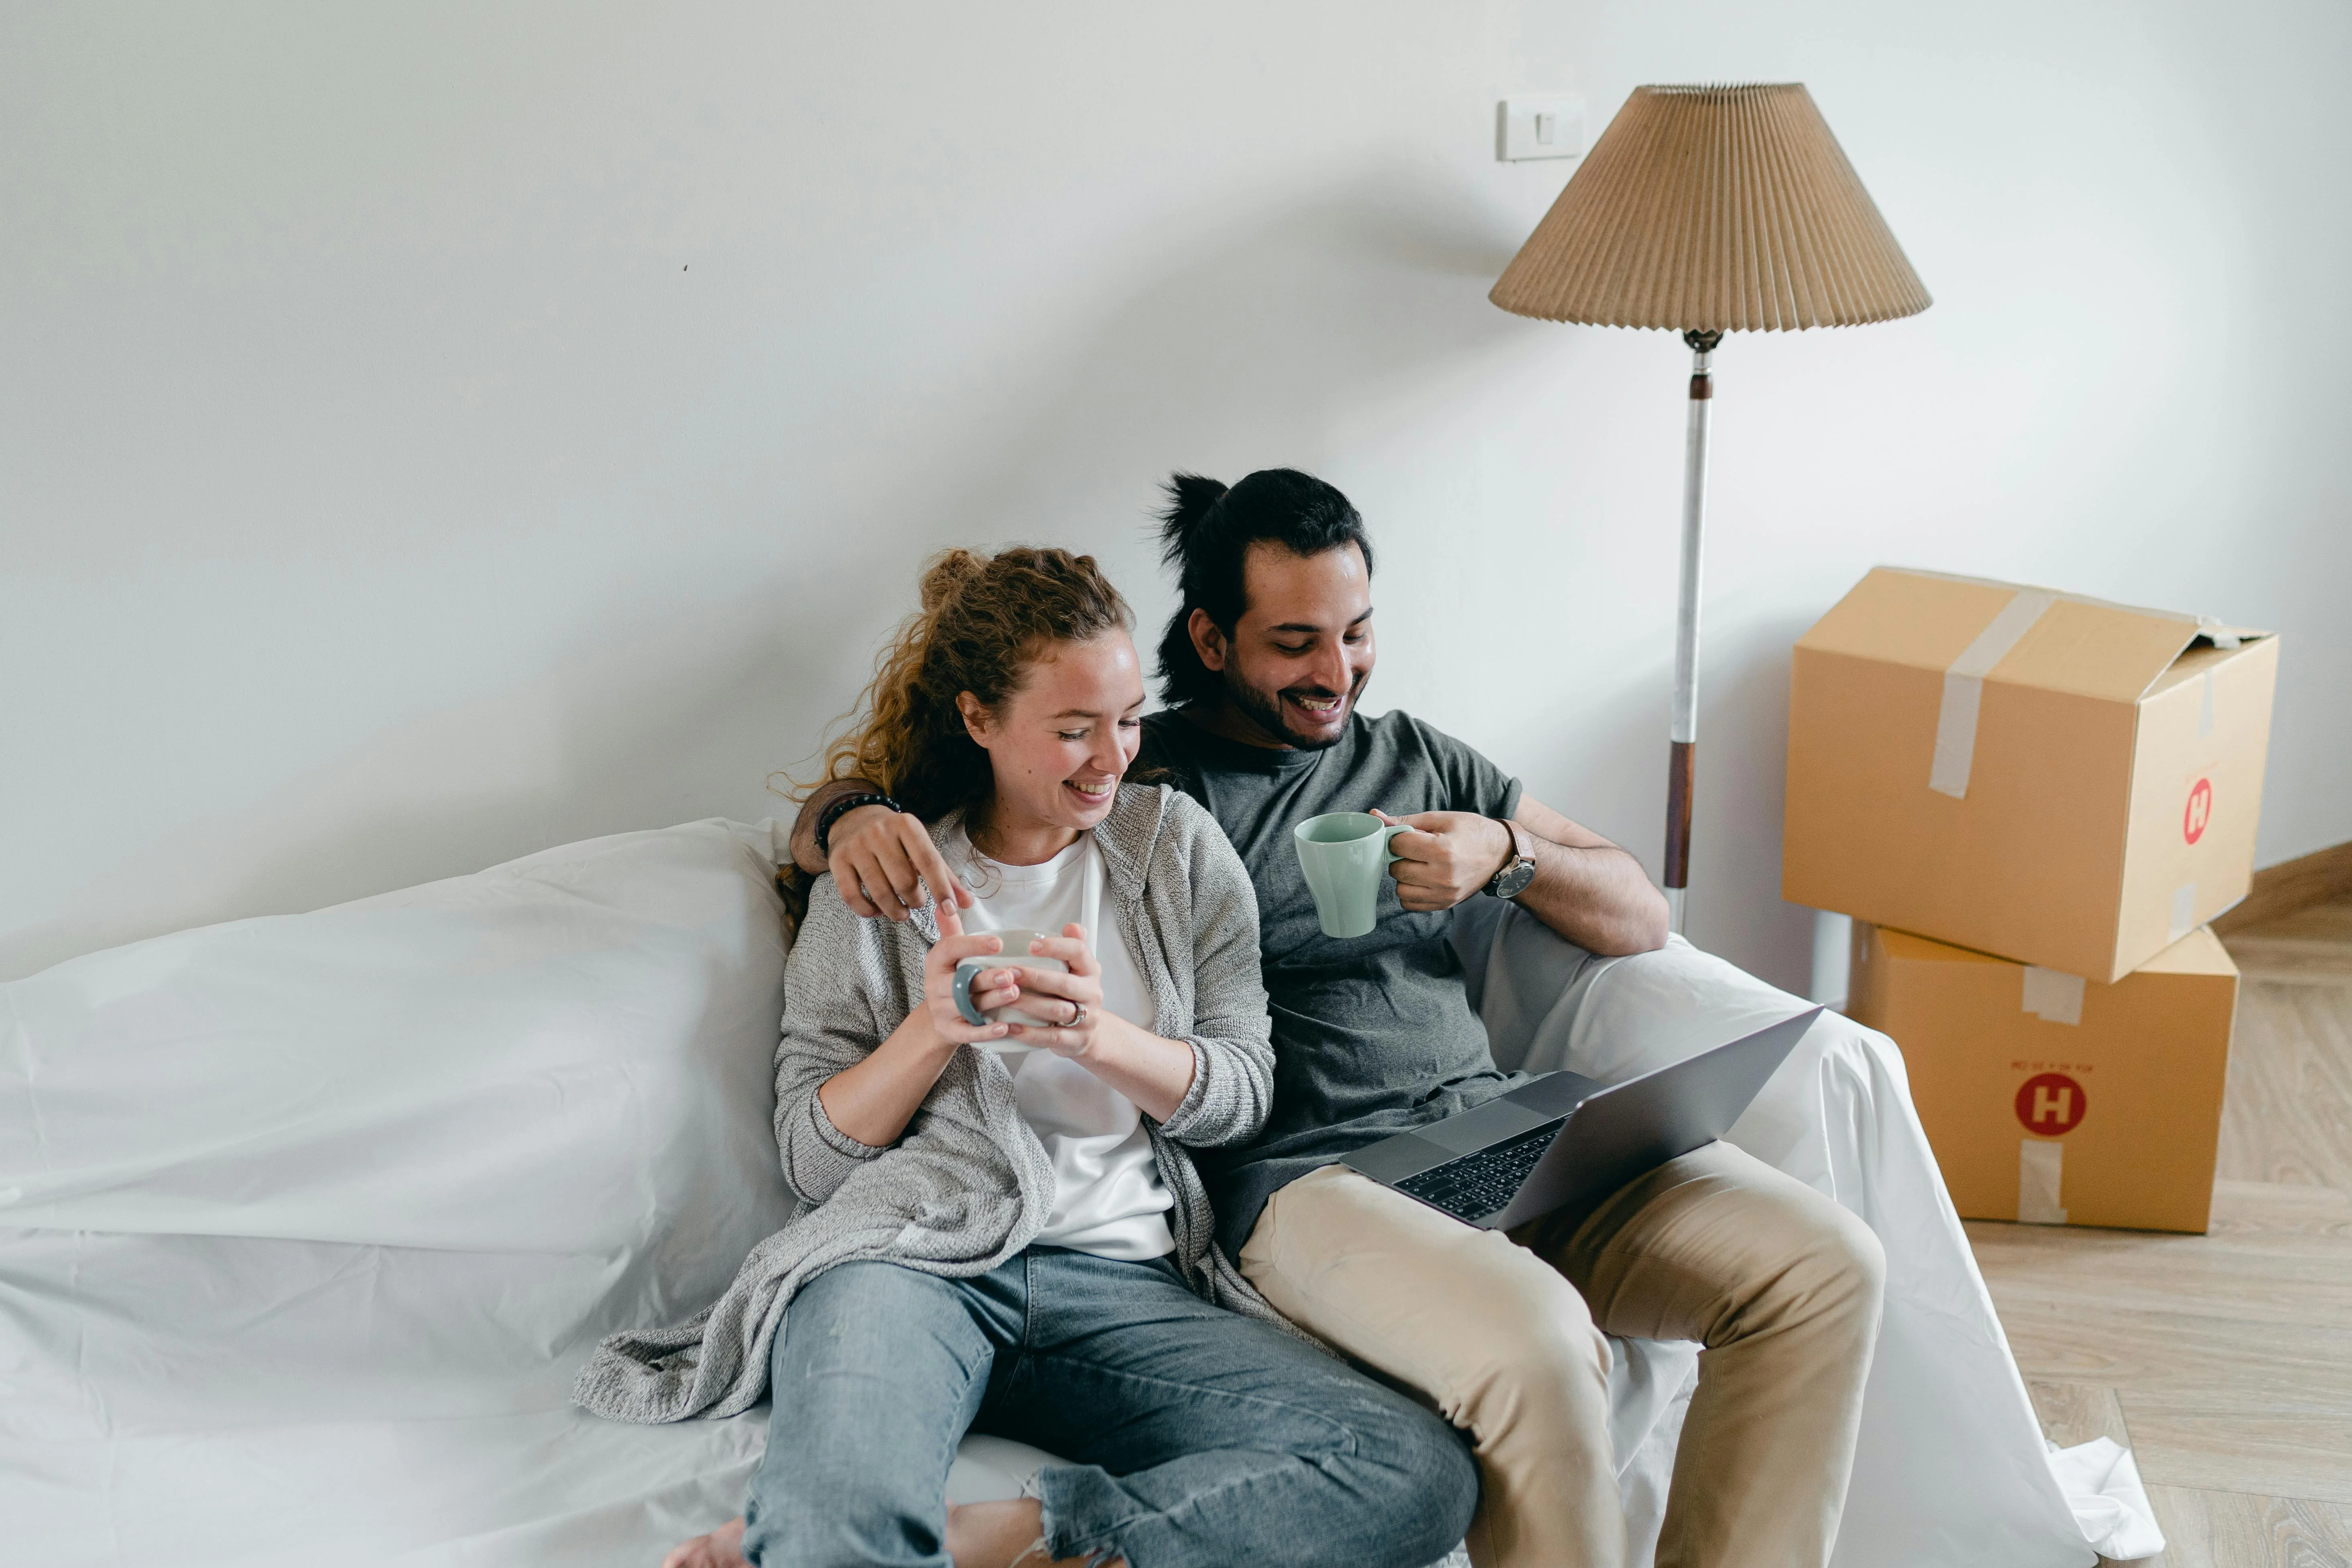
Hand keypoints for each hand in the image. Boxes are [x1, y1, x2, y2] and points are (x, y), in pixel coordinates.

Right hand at [831, 804, 972, 921]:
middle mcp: (879, 832)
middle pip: (904, 882)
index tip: (949, 911)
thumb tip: (967, 903)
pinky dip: (868, 911)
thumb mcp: (921, 846)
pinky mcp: (837, 860)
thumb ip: (945, 875)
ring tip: (901, 911)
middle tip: (917, 903)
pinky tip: (878, 910)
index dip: (941, 890)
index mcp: (907, 825)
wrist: (853, 818)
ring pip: (880, 893)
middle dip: (915, 901)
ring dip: (895, 911)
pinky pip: (853, 897)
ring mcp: (856, 846)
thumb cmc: (895, 838)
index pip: (929, 862)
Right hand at [918, 897, 1020, 1047]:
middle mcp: (935, 985)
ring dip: (992, 1000)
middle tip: (1011, 974)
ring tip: (1015, 993)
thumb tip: (947, 902)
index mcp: (937, 961)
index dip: (974, 945)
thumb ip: (953, 930)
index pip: (951, 948)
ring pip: (967, 1006)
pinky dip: (985, 1031)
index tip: (999, 942)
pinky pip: (967, 1033)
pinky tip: (1005, 1027)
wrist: (940, 1016)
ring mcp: (941, 1010)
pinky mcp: (949, 1031)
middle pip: (961, 981)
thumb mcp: (950, 953)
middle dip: (987, 978)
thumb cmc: (954, 977)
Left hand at [999, 923, 1107, 1058]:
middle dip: (1035, 977)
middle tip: (1010, 973)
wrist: (1090, 1033)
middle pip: (1065, 984)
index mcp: (1090, 970)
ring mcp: (1086, 1019)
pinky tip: (1011, 1027)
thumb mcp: (1077, 969)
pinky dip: (1030, 1033)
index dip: (1056, 946)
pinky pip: (1051, 1037)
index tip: (1031, 945)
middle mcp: (1091, 993)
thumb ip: (1072, 947)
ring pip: (1057, 1010)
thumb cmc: (1074, 995)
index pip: (1079, 951)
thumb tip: (1072, 926)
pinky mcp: (1075, 1040)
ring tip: (1006, 998)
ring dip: (1029, 1004)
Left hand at [1373, 808, 1513, 912]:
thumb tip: (1375, 816)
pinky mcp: (1446, 904)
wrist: (1500, 854)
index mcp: (1443, 850)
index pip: (1399, 846)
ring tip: (1419, 865)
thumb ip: (1406, 821)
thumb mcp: (1441, 819)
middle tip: (1414, 851)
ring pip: (1401, 889)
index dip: (1398, 838)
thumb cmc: (1471, 832)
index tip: (1408, 836)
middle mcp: (1444, 876)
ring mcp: (1445, 893)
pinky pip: (1410, 904)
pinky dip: (1411, 891)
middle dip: (1400, 858)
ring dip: (1404, 877)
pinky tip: (1422, 878)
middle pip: (1397, 869)